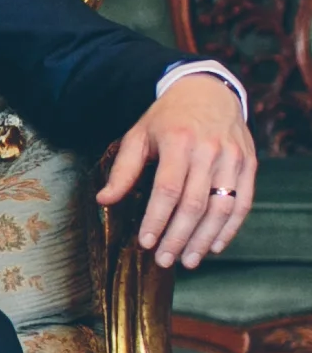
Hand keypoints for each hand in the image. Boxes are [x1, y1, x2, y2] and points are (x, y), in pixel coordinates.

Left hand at [97, 74, 257, 268]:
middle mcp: (209, 150)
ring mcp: (233, 158)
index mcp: (178, 141)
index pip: (167, 189)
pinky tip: (214, 245)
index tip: (145, 242)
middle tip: (164, 260)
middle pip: (194, 204)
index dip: (156, 219)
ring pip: (221, 208)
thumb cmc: (167, 119)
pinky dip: (230, 228)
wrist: (208, 91)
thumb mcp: (138, 136)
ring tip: (187, 260)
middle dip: (178, 237)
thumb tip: (103, 201)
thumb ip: (123, 170)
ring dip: (204, 239)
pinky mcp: (249, 164)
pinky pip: (243, 203)